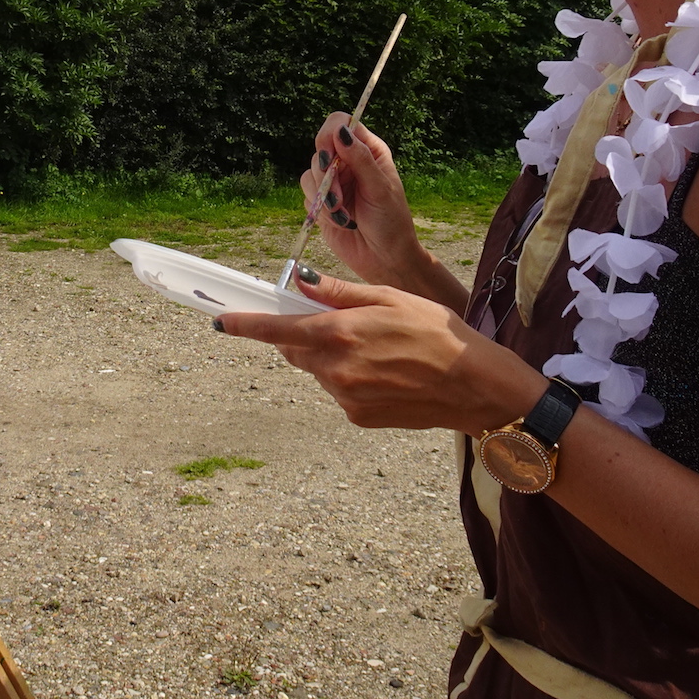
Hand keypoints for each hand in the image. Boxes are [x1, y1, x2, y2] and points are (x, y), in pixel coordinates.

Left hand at [217, 268, 545, 433]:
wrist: (476, 387)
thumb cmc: (438, 333)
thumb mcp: (390, 298)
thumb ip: (339, 293)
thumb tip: (300, 281)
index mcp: (340, 335)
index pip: (277, 330)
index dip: (246, 324)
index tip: (221, 320)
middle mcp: (336, 371)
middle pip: (295, 351)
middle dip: (302, 334)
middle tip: (336, 321)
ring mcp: (346, 398)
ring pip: (318, 371)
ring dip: (330, 356)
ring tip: (377, 347)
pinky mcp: (358, 417)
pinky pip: (339, 390)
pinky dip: (349, 377)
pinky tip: (384, 370)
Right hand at [302, 114, 440, 297]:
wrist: (385, 258)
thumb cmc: (392, 222)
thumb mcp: (379, 188)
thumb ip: (360, 158)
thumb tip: (341, 130)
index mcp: (368, 150)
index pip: (340, 123)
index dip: (329, 134)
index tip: (330, 155)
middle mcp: (348, 162)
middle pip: (319, 150)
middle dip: (326, 176)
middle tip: (340, 198)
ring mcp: (334, 182)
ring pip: (309, 175)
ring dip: (324, 198)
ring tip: (344, 215)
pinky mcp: (322, 202)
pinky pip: (307, 196)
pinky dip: (320, 211)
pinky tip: (341, 222)